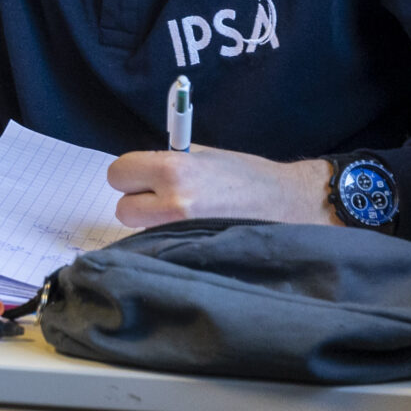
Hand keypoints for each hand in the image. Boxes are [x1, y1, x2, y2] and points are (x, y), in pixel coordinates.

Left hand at [106, 145, 337, 228]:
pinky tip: (192, 231)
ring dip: (153, 223)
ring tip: (185, 216)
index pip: (118, 173)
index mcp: (174, 171)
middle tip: (163, 198)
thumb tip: (138, 173)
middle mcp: (174, 203)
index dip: (130, 174)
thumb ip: (165, 164)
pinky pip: (161, 247)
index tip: (143, 176)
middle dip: (138, 202)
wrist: (292, 204)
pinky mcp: (192, 253)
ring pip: (140, 231)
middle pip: (123, 208)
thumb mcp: (203, 156)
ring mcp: (182, 233)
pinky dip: (168, 240)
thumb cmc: (248, 176)